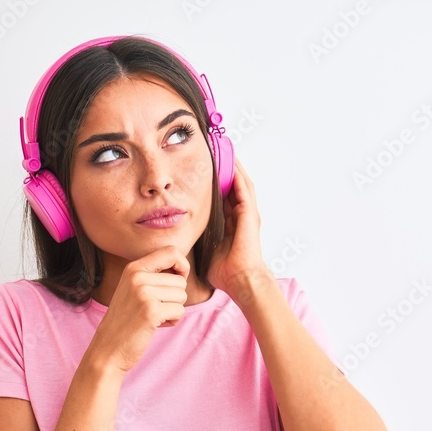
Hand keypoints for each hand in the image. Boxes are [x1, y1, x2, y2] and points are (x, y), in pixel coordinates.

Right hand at [87, 246, 189, 374]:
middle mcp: (137, 277)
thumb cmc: (126, 320)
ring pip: (182, 296)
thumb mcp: (133, 289)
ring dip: (173, 310)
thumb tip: (183, 266)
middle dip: (174, 297)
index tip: (178, 278)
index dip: (182, 264)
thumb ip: (153, 275)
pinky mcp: (151, 311)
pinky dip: (173, 321)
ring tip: (153, 317)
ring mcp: (144, 294)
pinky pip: (179, 311)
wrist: (108, 348)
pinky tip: (156, 325)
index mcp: (133, 268)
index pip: (171, 251)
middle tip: (154, 308)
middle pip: (180, 280)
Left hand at [206, 157, 267, 294]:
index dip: (217, 183)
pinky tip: (232, 163)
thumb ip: (199, 242)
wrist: (241, 279)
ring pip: (241, 184)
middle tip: (217, 152)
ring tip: (226, 151)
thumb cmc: (225, 272)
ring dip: (234, 167)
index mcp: (232, 224)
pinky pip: (244, 190)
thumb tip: (181, 242)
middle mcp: (241, 216)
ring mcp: (247, 214)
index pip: (224, 198)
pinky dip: (238, 175)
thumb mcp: (207, 251)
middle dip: (226, 170)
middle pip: (234, 186)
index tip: (207, 170)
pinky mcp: (249, 214)